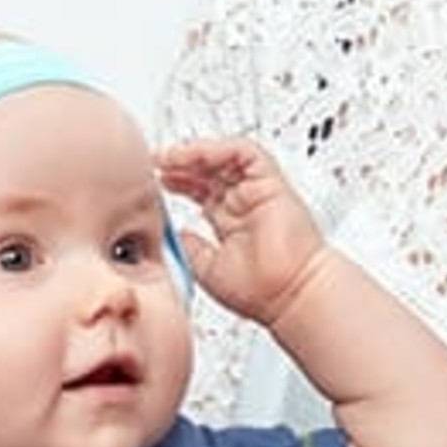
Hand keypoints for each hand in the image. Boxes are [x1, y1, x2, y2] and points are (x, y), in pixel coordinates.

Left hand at [157, 138, 328, 328]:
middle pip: (210, 170)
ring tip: (170, 156)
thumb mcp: (206, 270)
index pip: (202, 191)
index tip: (155, 179)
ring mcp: (258, 192)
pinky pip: (245, 153)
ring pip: (226, 157)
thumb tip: (173, 231)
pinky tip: (195, 155)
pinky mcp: (272, 184)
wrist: (290, 297)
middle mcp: (245, 204)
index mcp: (231, 223)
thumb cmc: (261, 292)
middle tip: (156, 161)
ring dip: (195, 153)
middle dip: (181, 162)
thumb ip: (190, 247)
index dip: (178, 181)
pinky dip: (220, 149)